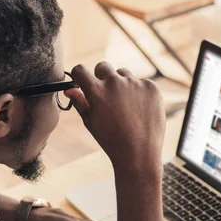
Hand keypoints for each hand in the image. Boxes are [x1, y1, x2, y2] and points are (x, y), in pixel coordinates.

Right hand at [65, 62, 165, 176]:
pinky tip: (140, 110)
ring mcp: (135, 84)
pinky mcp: (151, 88)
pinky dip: (140, 93)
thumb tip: (69, 89)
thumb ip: (80, 102)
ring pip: (123, 74)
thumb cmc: (111, 140)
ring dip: (122, 84)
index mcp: (96, 91)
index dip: (79, 75)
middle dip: (101, 77)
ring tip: (126, 107)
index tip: (83, 81)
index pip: (80, 69)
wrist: (139, 154)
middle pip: (103, 67)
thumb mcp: (91, 122)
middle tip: (106, 95)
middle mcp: (115, 83)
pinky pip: (141, 83)